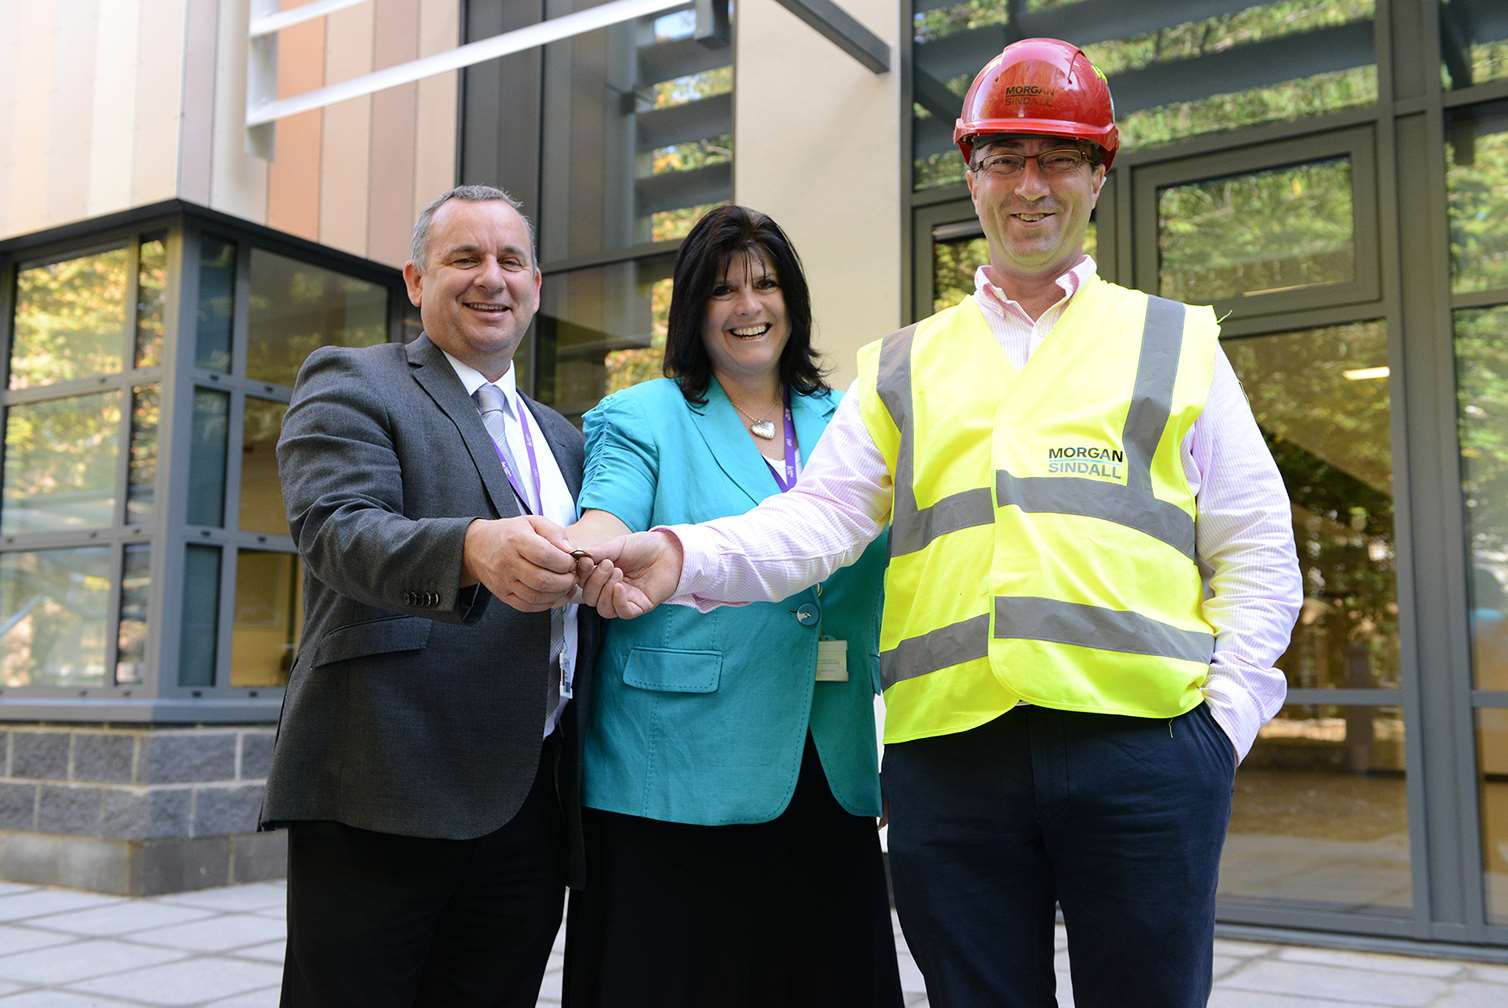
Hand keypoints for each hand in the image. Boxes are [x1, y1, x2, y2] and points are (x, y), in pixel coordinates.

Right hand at [462, 515, 577, 611]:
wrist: (476, 547)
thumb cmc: (510, 533)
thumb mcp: (532, 522)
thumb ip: (555, 533)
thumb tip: (572, 551)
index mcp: (516, 540)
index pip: (546, 555)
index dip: (565, 562)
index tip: (572, 561)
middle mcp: (507, 562)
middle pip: (542, 580)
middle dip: (565, 581)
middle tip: (572, 576)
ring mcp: (503, 581)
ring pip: (536, 596)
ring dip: (558, 594)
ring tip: (566, 585)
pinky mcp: (503, 595)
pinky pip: (527, 606)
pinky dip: (546, 604)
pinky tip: (554, 595)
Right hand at [575, 530, 683, 617]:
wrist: (668, 550)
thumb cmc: (643, 547)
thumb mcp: (617, 545)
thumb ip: (597, 552)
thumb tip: (577, 556)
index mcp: (601, 576)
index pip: (582, 582)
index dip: (582, 574)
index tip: (586, 561)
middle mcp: (610, 590)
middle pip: (590, 597)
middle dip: (594, 581)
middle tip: (608, 564)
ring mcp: (624, 600)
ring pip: (603, 608)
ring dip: (605, 590)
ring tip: (618, 572)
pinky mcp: (638, 607)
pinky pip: (622, 612)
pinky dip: (618, 601)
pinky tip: (620, 587)